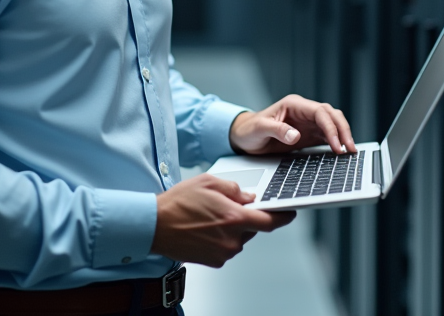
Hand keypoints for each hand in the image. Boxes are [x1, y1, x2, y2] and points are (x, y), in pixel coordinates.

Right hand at [150, 175, 295, 266]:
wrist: (154, 226)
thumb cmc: (178, 203)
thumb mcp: (208, 182)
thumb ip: (234, 189)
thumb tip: (248, 197)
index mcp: (234, 218)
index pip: (270, 222)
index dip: (283, 217)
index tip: (289, 213)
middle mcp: (232, 239)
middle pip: (252, 228)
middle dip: (245, 217)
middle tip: (226, 208)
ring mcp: (223, 252)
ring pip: (239, 238)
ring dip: (232, 227)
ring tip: (209, 217)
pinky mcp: (214, 261)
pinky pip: (227, 247)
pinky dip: (222, 238)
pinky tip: (205, 229)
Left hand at [228, 94, 355, 155]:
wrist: (243, 137)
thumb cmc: (249, 130)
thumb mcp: (258, 129)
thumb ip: (276, 130)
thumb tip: (295, 135)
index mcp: (294, 104)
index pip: (320, 112)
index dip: (331, 127)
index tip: (336, 144)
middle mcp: (304, 112)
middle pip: (331, 115)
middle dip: (343, 130)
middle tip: (350, 149)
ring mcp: (308, 123)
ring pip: (333, 124)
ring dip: (343, 136)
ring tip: (350, 152)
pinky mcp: (309, 135)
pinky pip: (327, 136)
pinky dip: (336, 143)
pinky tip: (341, 153)